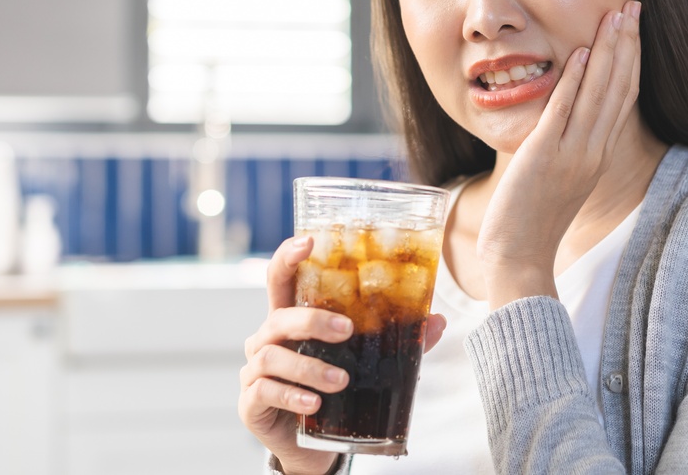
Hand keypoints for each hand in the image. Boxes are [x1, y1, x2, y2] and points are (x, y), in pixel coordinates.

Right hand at [239, 236, 447, 473]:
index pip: (281, 278)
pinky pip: (265, 392)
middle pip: (278, 316)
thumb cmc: (333, 390)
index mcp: (290, 320)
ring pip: (271, 356)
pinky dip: (292, 396)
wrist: (312, 444)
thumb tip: (437, 320)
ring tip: (342, 381)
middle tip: (347, 331)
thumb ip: (396, 342)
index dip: (289, 255)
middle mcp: (266, 339)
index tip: (309, 242)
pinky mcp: (251, 403)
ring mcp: (254, 371)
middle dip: (312, 321)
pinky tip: (314, 404)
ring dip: (309, 367)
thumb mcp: (363, 362)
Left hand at [476, 0, 641, 308]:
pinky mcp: (545, 158)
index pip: (623, 98)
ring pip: (598, 95)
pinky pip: (564, 113)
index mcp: (599, 155)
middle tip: (633, 6)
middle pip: (619, 89)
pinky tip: (581, 52)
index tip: (634, 27)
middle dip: (627, 45)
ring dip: (608, 52)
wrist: (519, 256)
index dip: (631, 60)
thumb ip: (566, 145)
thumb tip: (563, 117)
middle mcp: (593, 153)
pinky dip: (574, 82)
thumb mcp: (559, 176)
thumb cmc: (532, 218)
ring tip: (614, 15)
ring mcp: (572, 155)